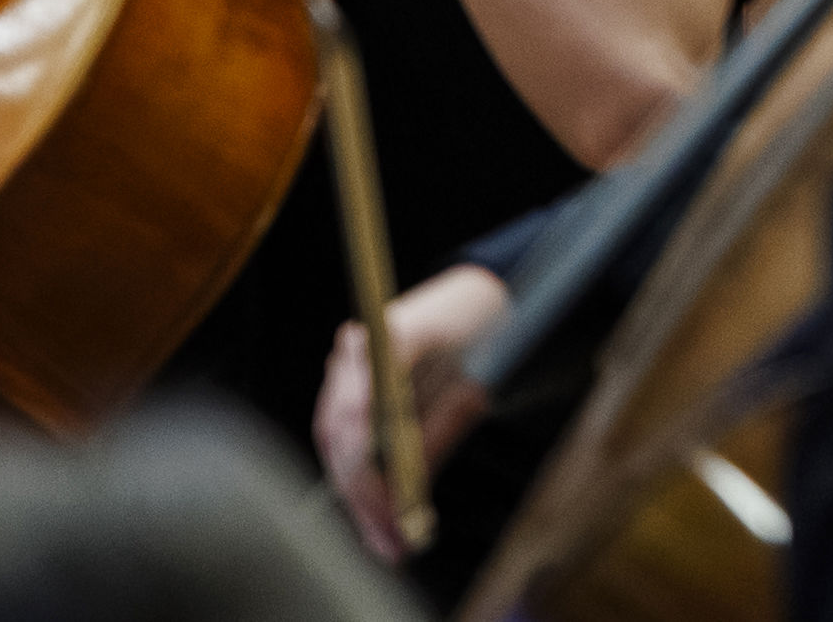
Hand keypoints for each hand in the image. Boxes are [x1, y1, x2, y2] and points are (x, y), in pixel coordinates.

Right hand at [315, 262, 508, 563]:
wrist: (493, 287)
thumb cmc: (494, 322)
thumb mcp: (479, 378)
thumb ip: (440, 431)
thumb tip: (409, 496)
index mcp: (390, 337)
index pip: (356, 418)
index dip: (367, 473)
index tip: (386, 512)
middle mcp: (360, 349)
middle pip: (340, 437)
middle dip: (362, 496)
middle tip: (389, 544)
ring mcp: (353, 363)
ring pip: (339, 442)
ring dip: (360, 494)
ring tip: (387, 542)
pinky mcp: (357, 381)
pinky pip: (350, 435)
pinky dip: (364, 474)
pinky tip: (381, 511)